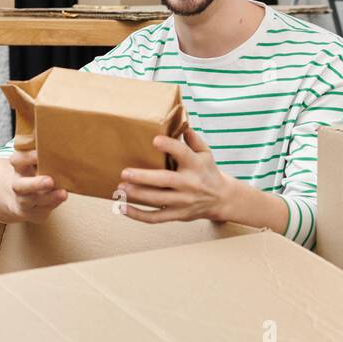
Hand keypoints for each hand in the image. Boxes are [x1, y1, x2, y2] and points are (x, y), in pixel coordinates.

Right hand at [0, 148, 66, 222]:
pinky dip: (52, 205)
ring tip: (63, 193)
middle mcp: (18, 185)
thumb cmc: (34, 172)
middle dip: (35, 184)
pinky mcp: (31, 212)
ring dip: (48, 198)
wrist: (18, 198)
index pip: (18, 160)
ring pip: (33, 201)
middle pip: (21, 186)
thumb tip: (63, 136)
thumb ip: (44, 151)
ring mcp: (23, 201)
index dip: (27, 157)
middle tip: (50, 180)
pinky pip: (41, 210)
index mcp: (18, 168)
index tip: (39, 153)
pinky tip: (61, 198)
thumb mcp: (35, 161)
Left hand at [115, 122, 230, 223]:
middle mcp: (190, 184)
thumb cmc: (208, 171)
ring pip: (157, 200)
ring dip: (137, 195)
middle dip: (144, 177)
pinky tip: (123, 208)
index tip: (155, 140)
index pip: (183, 154)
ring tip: (120, 188)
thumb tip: (183, 124)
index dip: (170, 146)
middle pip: (165, 181)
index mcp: (196, 165)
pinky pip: (155, 218)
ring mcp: (183, 202)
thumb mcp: (206, 153)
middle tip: (125, 172)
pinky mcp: (177, 215)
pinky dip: (138, 215)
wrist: (221, 199)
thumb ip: (194, 139)